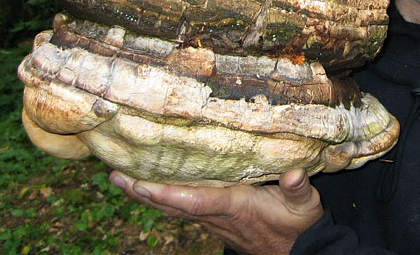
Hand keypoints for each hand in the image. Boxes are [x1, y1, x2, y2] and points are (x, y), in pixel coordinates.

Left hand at [109, 168, 323, 254]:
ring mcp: (213, 219)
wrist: (297, 253)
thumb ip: (299, 189)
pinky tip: (151, 188)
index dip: (167, 193)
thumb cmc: (298, 226)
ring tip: (122, 178)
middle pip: (172, 204)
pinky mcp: (214, 219)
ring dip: (147, 194)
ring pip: (173, 207)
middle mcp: (216, 215)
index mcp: (234, 207)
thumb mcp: (304, 206)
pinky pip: (181, 207)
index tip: (140, 183)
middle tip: (115, 176)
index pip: (194, 200)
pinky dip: (162, 197)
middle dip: (143, 191)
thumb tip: (294, 173)